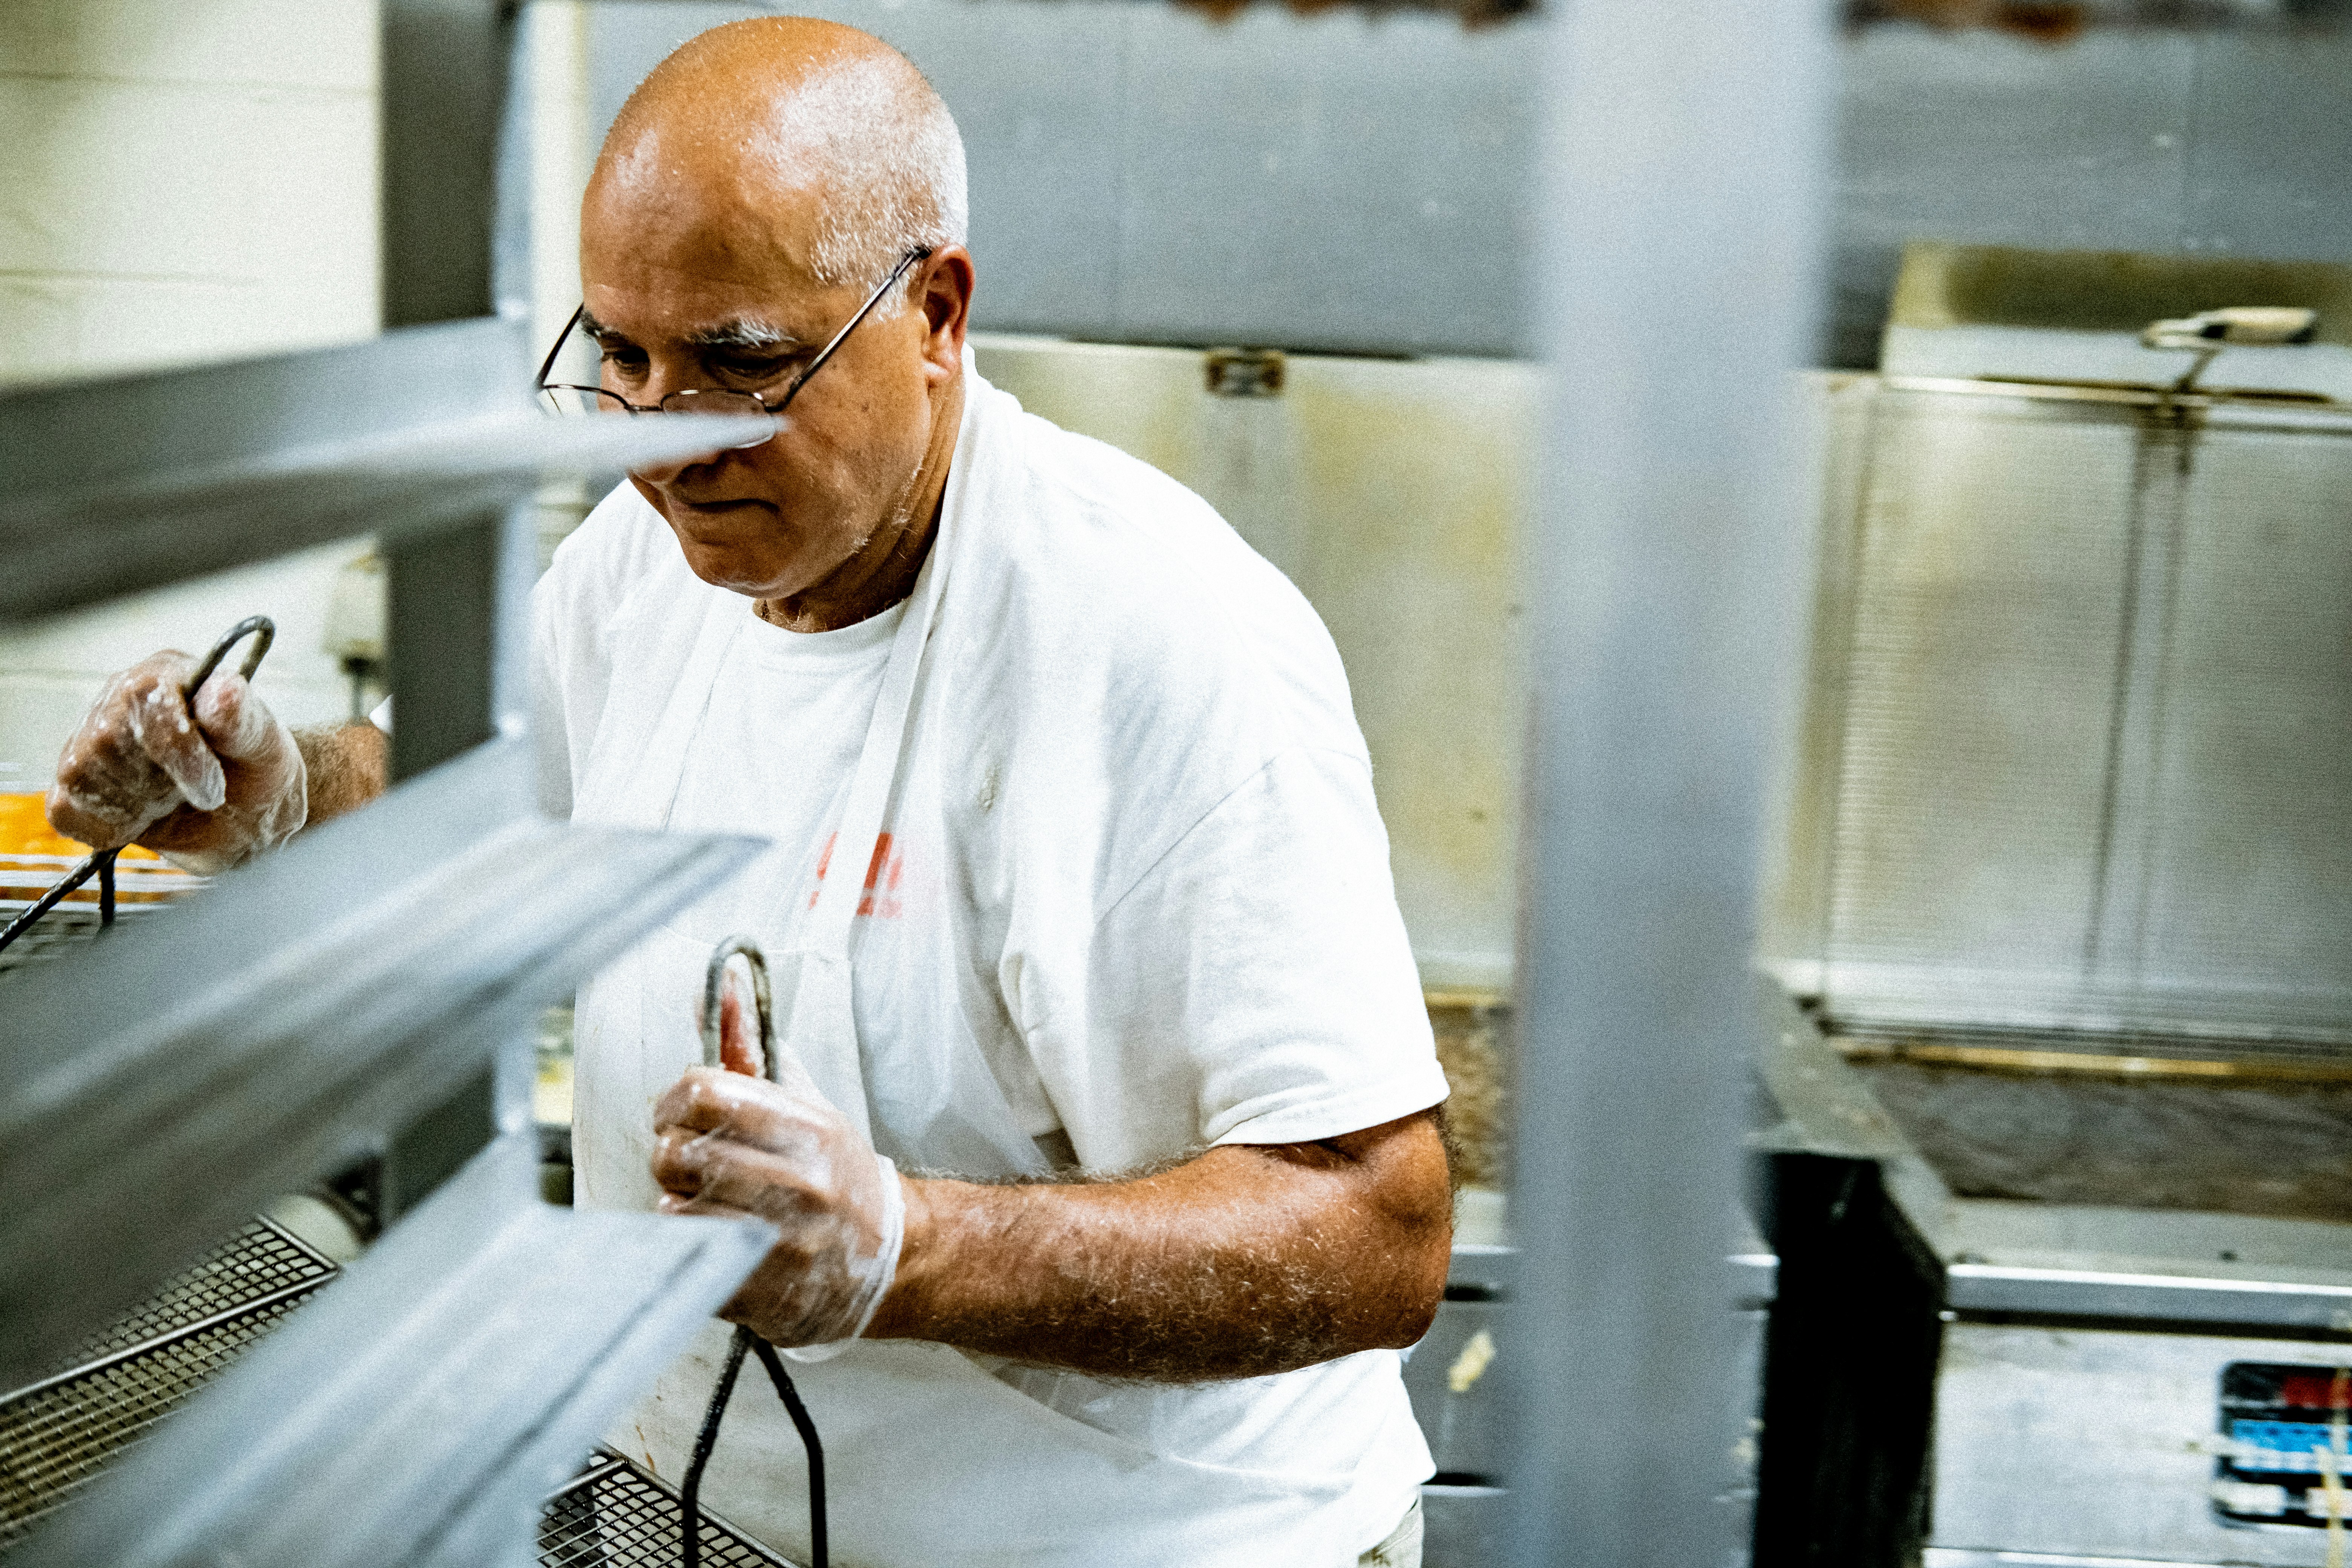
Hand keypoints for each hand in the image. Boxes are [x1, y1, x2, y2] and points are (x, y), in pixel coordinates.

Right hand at [46, 651, 306, 875]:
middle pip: (106, 745)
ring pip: (80, 778)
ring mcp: (88, 741)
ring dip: (136, 806)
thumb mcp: (261, 745)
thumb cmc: (255, 769)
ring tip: (169, 799)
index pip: (148, 703)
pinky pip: (64, 811)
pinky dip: (106, 827)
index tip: (212, 789)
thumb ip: (241, 718)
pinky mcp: (76, 785)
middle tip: (193, 791)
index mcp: (164, 675)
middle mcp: (116, 700)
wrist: (247, 812)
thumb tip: (223, 689)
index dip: (178, 754)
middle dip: (158, 784)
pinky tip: (143, 818)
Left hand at [651, 1053, 902, 1350]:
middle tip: (689, 1161)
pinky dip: (688, 1243)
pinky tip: (713, 1234)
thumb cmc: (836, 1172)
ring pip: (674, 1208)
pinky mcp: (764, 1290)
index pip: (703, 1092)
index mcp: (809, 1127)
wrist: (890, 1256)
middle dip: (671, 1154)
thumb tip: (720, 985)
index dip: (672, 1100)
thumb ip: (753, 1048)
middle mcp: (799, 1182)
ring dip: (677, 1202)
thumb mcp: (806, 1104)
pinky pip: (688, 1256)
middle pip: (678, 1152)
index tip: (677, 1114)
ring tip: (703, 1200)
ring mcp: (783, 1239)